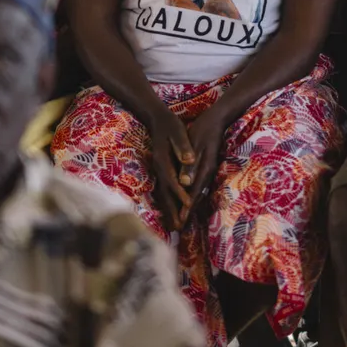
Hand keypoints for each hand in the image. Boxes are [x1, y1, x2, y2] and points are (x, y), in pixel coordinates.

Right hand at [146, 107, 194, 230]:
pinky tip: (171, 212)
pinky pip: (163, 191)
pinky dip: (167, 203)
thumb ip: (183, 146)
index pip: (173, 180)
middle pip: (165, 193)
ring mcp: (158, 171)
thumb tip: (190, 159)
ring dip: (169, 211)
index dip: (181, 193)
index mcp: (164, 160)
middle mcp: (159, 169)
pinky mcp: (161, 172)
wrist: (156, 119)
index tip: (189, 205)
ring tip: (175, 227)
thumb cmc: (169, 125)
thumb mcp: (177, 132)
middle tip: (179, 227)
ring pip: (163, 195)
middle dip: (172, 210)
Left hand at [180, 103, 233, 214]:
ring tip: (182, 219)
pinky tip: (189, 200)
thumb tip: (185, 184)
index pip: (193, 193)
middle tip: (179, 228)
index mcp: (204, 169)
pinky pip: (199, 186)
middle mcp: (207, 173)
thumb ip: (190, 165)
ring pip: (198, 193)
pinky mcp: (206, 168)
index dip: (186, 208)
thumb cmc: (203, 129)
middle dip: (188, 213)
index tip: (180, 222)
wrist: (218, 119)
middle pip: (197, 197)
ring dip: (190, 207)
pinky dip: (193, 196)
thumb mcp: (196, 145)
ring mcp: (208, 171)